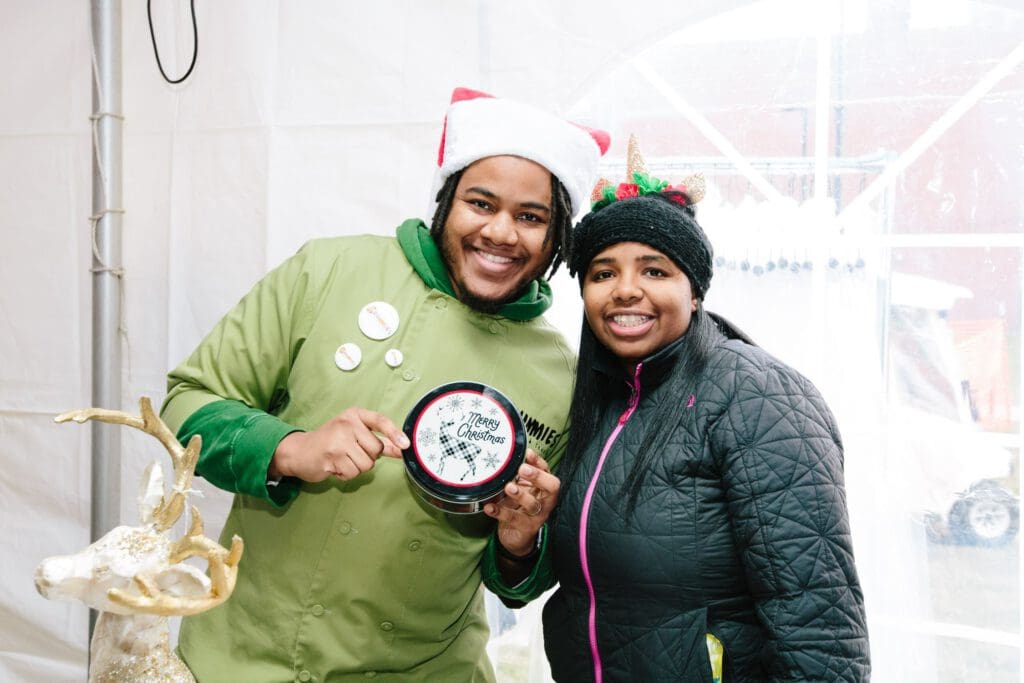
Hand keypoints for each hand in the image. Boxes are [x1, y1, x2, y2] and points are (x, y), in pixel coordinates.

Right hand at [269, 407, 408, 482]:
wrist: (299, 451)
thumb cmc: (330, 442)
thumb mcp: (354, 435)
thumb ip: (378, 441)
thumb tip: (402, 448)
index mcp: (354, 415)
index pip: (380, 421)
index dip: (395, 433)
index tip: (406, 445)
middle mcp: (347, 424)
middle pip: (376, 450)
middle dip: (367, 457)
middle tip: (350, 453)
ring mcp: (338, 440)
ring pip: (366, 464)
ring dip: (356, 468)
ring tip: (342, 460)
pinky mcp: (332, 457)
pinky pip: (353, 473)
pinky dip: (346, 475)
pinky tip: (335, 466)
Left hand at [483, 449, 559, 556]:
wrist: (516, 536)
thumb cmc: (518, 506)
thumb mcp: (519, 489)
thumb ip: (516, 475)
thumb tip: (504, 456)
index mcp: (544, 488)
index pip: (548, 471)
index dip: (539, 462)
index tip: (527, 453)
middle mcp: (545, 501)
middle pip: (551, 487)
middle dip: (537, 476)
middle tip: (522, 469)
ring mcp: (537, 515)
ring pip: (533, 504)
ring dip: (520, 494)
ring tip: (508, 487)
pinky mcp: (526, 528)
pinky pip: (514, 519)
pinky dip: (500, 512)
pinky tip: (489, 507)